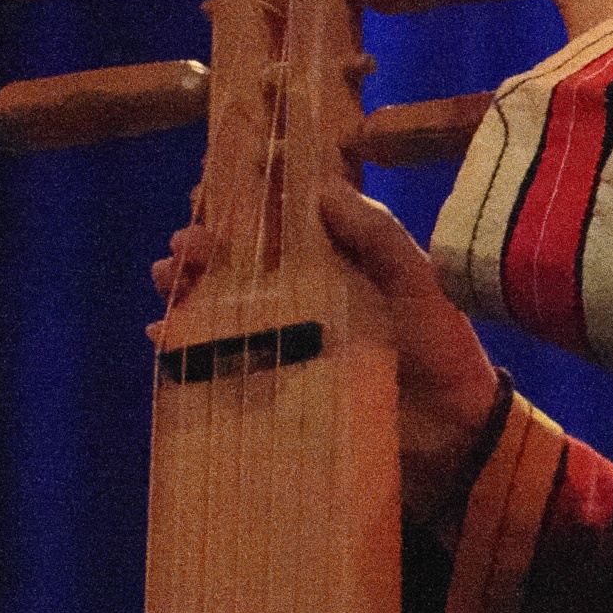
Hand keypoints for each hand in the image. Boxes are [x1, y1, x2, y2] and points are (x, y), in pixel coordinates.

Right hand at [150, 195, 503, 534]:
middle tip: (186, 240)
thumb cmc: (440, 347)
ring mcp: (288, 337)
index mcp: (343, 258)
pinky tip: (164, 334)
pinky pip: (220, 357)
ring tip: (170, 273)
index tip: (221, 177)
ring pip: (223, 300)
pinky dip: (186, 343)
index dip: (253, 194)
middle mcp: (308, 291)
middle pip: (244, 255)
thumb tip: (321, 187)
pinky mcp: (275, 381)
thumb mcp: (417, 280)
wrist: (449, 435)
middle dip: (207, 240)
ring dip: (189, 283)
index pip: (289, 215)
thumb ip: (376, 234)